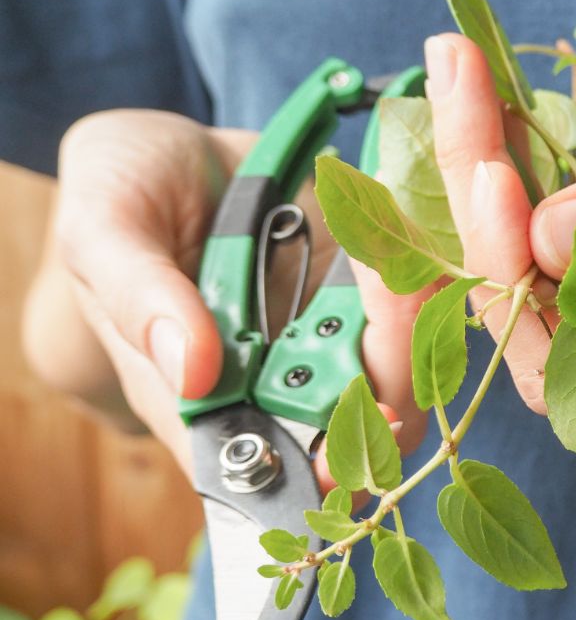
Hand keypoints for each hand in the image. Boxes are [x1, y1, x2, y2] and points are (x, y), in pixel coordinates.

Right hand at [21, 109, 424, 482]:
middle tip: (395, 284)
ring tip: (403, 253)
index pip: (272, 469)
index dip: (327, 462)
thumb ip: (138, 298)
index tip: (364, 407)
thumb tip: (193, 372)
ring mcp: (329, 345)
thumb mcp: (105, 229)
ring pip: (403, 381)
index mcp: (202, 401)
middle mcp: (277, 389)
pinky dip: (427, 288)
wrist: (180, 149)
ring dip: (418, 325)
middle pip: (359, 433)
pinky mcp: (367, 303)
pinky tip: (413, 236)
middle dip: (393, 374)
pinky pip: (418, 320)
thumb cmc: (125, 191)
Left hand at [425, 34, 575, 417]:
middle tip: (455, 71)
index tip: (483, 129)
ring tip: (464, 81)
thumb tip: (547, 231)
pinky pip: (539, 252)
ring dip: (477, 181)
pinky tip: (499, 116)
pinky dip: (510, 183)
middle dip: (469, 192)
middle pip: (506, 303)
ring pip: (513, 277)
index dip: (495, 233)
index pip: (541, 322)